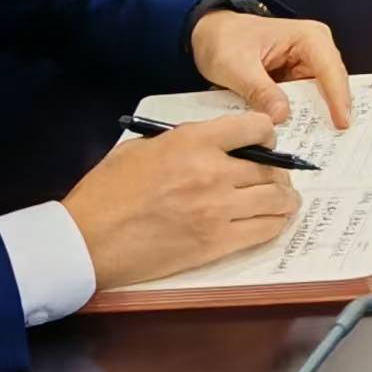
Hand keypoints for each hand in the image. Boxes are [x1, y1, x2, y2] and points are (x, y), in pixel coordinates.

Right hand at [63, 113, 296, 290]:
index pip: (256, 127)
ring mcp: (218, 210)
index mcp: (193, 142)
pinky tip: (269, 221)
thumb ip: (182, 142)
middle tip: (272, 177)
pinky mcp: (216, 243)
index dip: (265, 133)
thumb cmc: (106, 191)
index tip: (262, 142)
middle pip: (271, 168)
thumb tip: (214, 145)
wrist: (87, 240)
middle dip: (277, 171)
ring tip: (281, 200)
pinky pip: (265, 230)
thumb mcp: (141, 148)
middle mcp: (213, 172)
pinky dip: (274, 224)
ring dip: (284, 198)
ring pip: (277, 200)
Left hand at [185, 7, 351, 132]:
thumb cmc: (223, 40)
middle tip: (334, 140)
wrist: (210, 33)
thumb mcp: (236, 66)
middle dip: (332, 111)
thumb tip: (281, 117)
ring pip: (322, 96)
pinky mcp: (298, 79)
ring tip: (320, 142)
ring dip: (318, 116)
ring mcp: (309, 65)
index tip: (341, 124)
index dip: (337, 98)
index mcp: (308, 38)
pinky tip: (302, 133)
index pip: (330, 70)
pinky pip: (307, 101)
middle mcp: (316, 49)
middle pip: (333, 85)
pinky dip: (303, 116)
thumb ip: (259, 91)